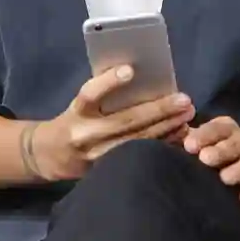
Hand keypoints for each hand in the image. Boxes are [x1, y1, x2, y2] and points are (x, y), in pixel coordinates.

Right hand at [27, 67, 195, 182]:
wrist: (52, 156)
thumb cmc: (74, 121)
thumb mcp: (80, 106)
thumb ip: (103, 97)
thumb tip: (141, 79)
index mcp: (77, 113)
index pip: (89, 95)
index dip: (108, 83)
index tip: (130, 70)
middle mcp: (87, 135)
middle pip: (125, 122)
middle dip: (158, 110)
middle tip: (184, 100)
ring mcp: (99, 156)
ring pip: (138, 142)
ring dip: (167, 128)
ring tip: (187, 115)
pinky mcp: (112, 171)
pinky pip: (142, 156)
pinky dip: (163, 145)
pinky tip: (180, 135)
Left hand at [183, 116, 239, 206]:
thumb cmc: (220, 151)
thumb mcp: (206, 141)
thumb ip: (187, 139)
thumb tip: (165, 136)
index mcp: (226, 128)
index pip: (216, 128)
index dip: (204, 135)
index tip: (188, 146)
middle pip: (235, 143)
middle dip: (221, 150)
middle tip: (204, 159)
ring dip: (239, 169)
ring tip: (224, 178)